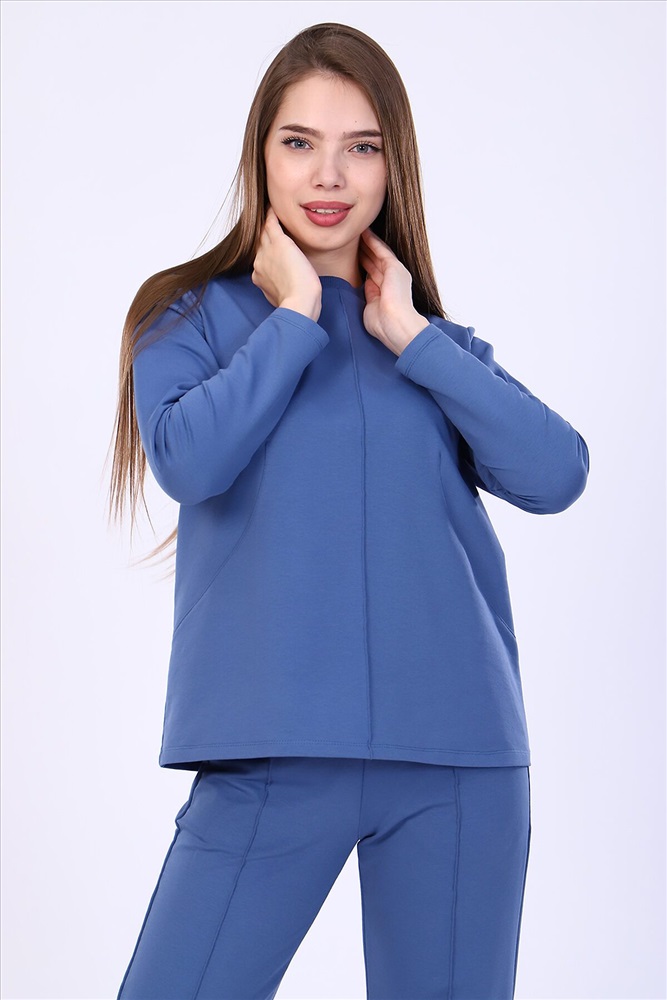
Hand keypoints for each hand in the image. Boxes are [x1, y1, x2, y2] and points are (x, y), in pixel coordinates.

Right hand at [252, 207, 321, 321]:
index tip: (272, 249)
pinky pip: (271, 223)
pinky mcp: (279, 244)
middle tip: (266, 223)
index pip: (261, 258)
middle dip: (263, 235)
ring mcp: (266, 252)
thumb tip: (286, 285)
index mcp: (259, 276)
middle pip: (260, 243)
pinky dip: (272, 214)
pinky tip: (273, 206)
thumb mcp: (282, 296)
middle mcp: (259, 262)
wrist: (299, 304)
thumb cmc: (297, 304)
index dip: (266, 252)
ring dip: (266, 221)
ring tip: (270, 211)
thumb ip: (279, 287)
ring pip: (263, 231)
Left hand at [358, 228, 429, 355]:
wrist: (396, 325)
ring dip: (367, 243)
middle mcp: (393, 280)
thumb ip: (369, 295)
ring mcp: (395, 272)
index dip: (363, 263)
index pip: (373, 273)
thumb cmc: (383, 325)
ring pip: (377, 254)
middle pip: (375, 261)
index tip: (351, 256)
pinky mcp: (395, 267)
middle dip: (363, 251)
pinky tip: (364, 232)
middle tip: (351, 240)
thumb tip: (363, 286)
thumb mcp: (372, 307)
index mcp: (387, 291)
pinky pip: (381, 250)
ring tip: (356, 232)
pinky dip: (373, 241)